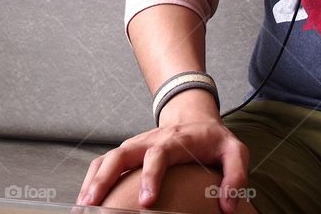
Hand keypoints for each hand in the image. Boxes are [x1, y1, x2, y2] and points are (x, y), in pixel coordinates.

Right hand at [76, 115, 249, 212]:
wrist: (194, 116)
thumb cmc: (214, 139)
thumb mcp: (235, 152)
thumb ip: (236, 176)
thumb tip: (228, 207)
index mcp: (176, 140)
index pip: (159, 154)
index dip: (151, 176)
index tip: (146, 201)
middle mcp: (151, 140)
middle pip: (123, 153)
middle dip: (107, 178)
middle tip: (96, 204)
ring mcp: (137, 145)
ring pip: (109, 158)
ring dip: (94, 180)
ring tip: (84, 206)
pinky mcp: (129, 152)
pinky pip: (105, 162)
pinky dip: (92, 178)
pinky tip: (86, 199)